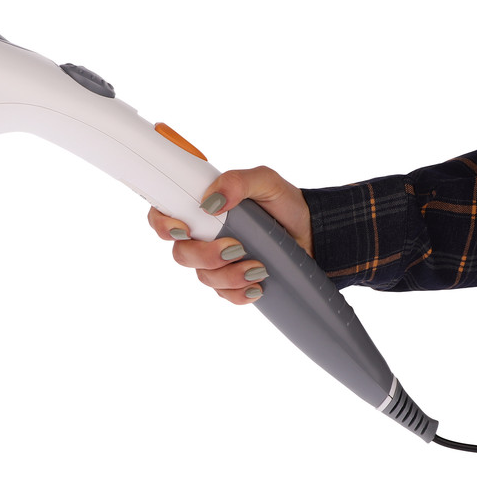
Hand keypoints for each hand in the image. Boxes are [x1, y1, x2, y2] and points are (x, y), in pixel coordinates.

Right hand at [147, 166, 312, 303]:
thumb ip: (237, 182)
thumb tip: (211, 202)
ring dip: (229, 276)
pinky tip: (258, 286)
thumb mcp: (266, 182)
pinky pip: (223, 295)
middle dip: (206, 255)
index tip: (182, 230)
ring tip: (259, 268)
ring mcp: (215, 261)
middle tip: (236, 248)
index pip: (162, 214)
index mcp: (202, 207)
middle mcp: (203, 235)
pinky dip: (239, 293)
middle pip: (181, 253)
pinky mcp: (231, 282)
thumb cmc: (285, 204)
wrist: (314, 235)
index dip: (162, 225)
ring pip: (203, 277)